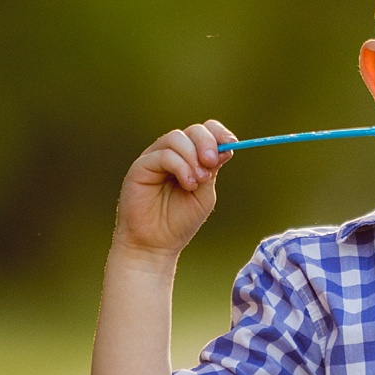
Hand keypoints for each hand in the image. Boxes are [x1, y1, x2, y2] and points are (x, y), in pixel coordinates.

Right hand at [112, 122, 236, 258]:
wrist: (156, 243)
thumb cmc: (180, 221)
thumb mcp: (204, 193)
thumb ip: (212, 170)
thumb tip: (226, 148)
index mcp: (191, 158)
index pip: (205, 132)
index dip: (219, 133)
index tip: (233, 143)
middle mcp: (172, 154)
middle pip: (193, 131)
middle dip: (207, 143)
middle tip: (212, 163)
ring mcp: (155, 158)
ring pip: (176, 138)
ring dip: (193, 157)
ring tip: (198, 181)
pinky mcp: (141, 166)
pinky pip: (163, 155)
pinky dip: (181, 166)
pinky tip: (188, 184)